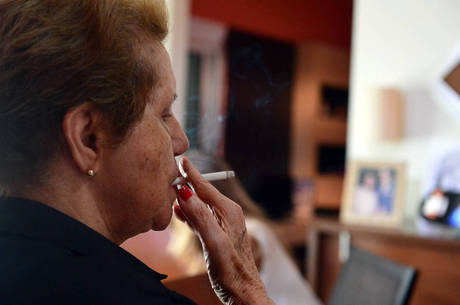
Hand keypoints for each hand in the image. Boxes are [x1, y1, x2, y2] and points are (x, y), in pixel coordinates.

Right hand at [174, 157, 274, 304]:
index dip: (192, 173)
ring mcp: (225, 225)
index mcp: (228, 212)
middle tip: (169, 173)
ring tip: (170, 190)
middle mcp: (228, 214)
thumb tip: (185, 192)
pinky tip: (179, 212)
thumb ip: (199, 216)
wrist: (244, 294)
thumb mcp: (213, 242)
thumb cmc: (231, 271)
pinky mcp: (220, 235)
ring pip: (201, 205)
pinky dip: (190, 213)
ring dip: (186, 198)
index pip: (205, 187)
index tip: (181, 159)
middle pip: (203, 193)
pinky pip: (202, 217)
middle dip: (187, 183)